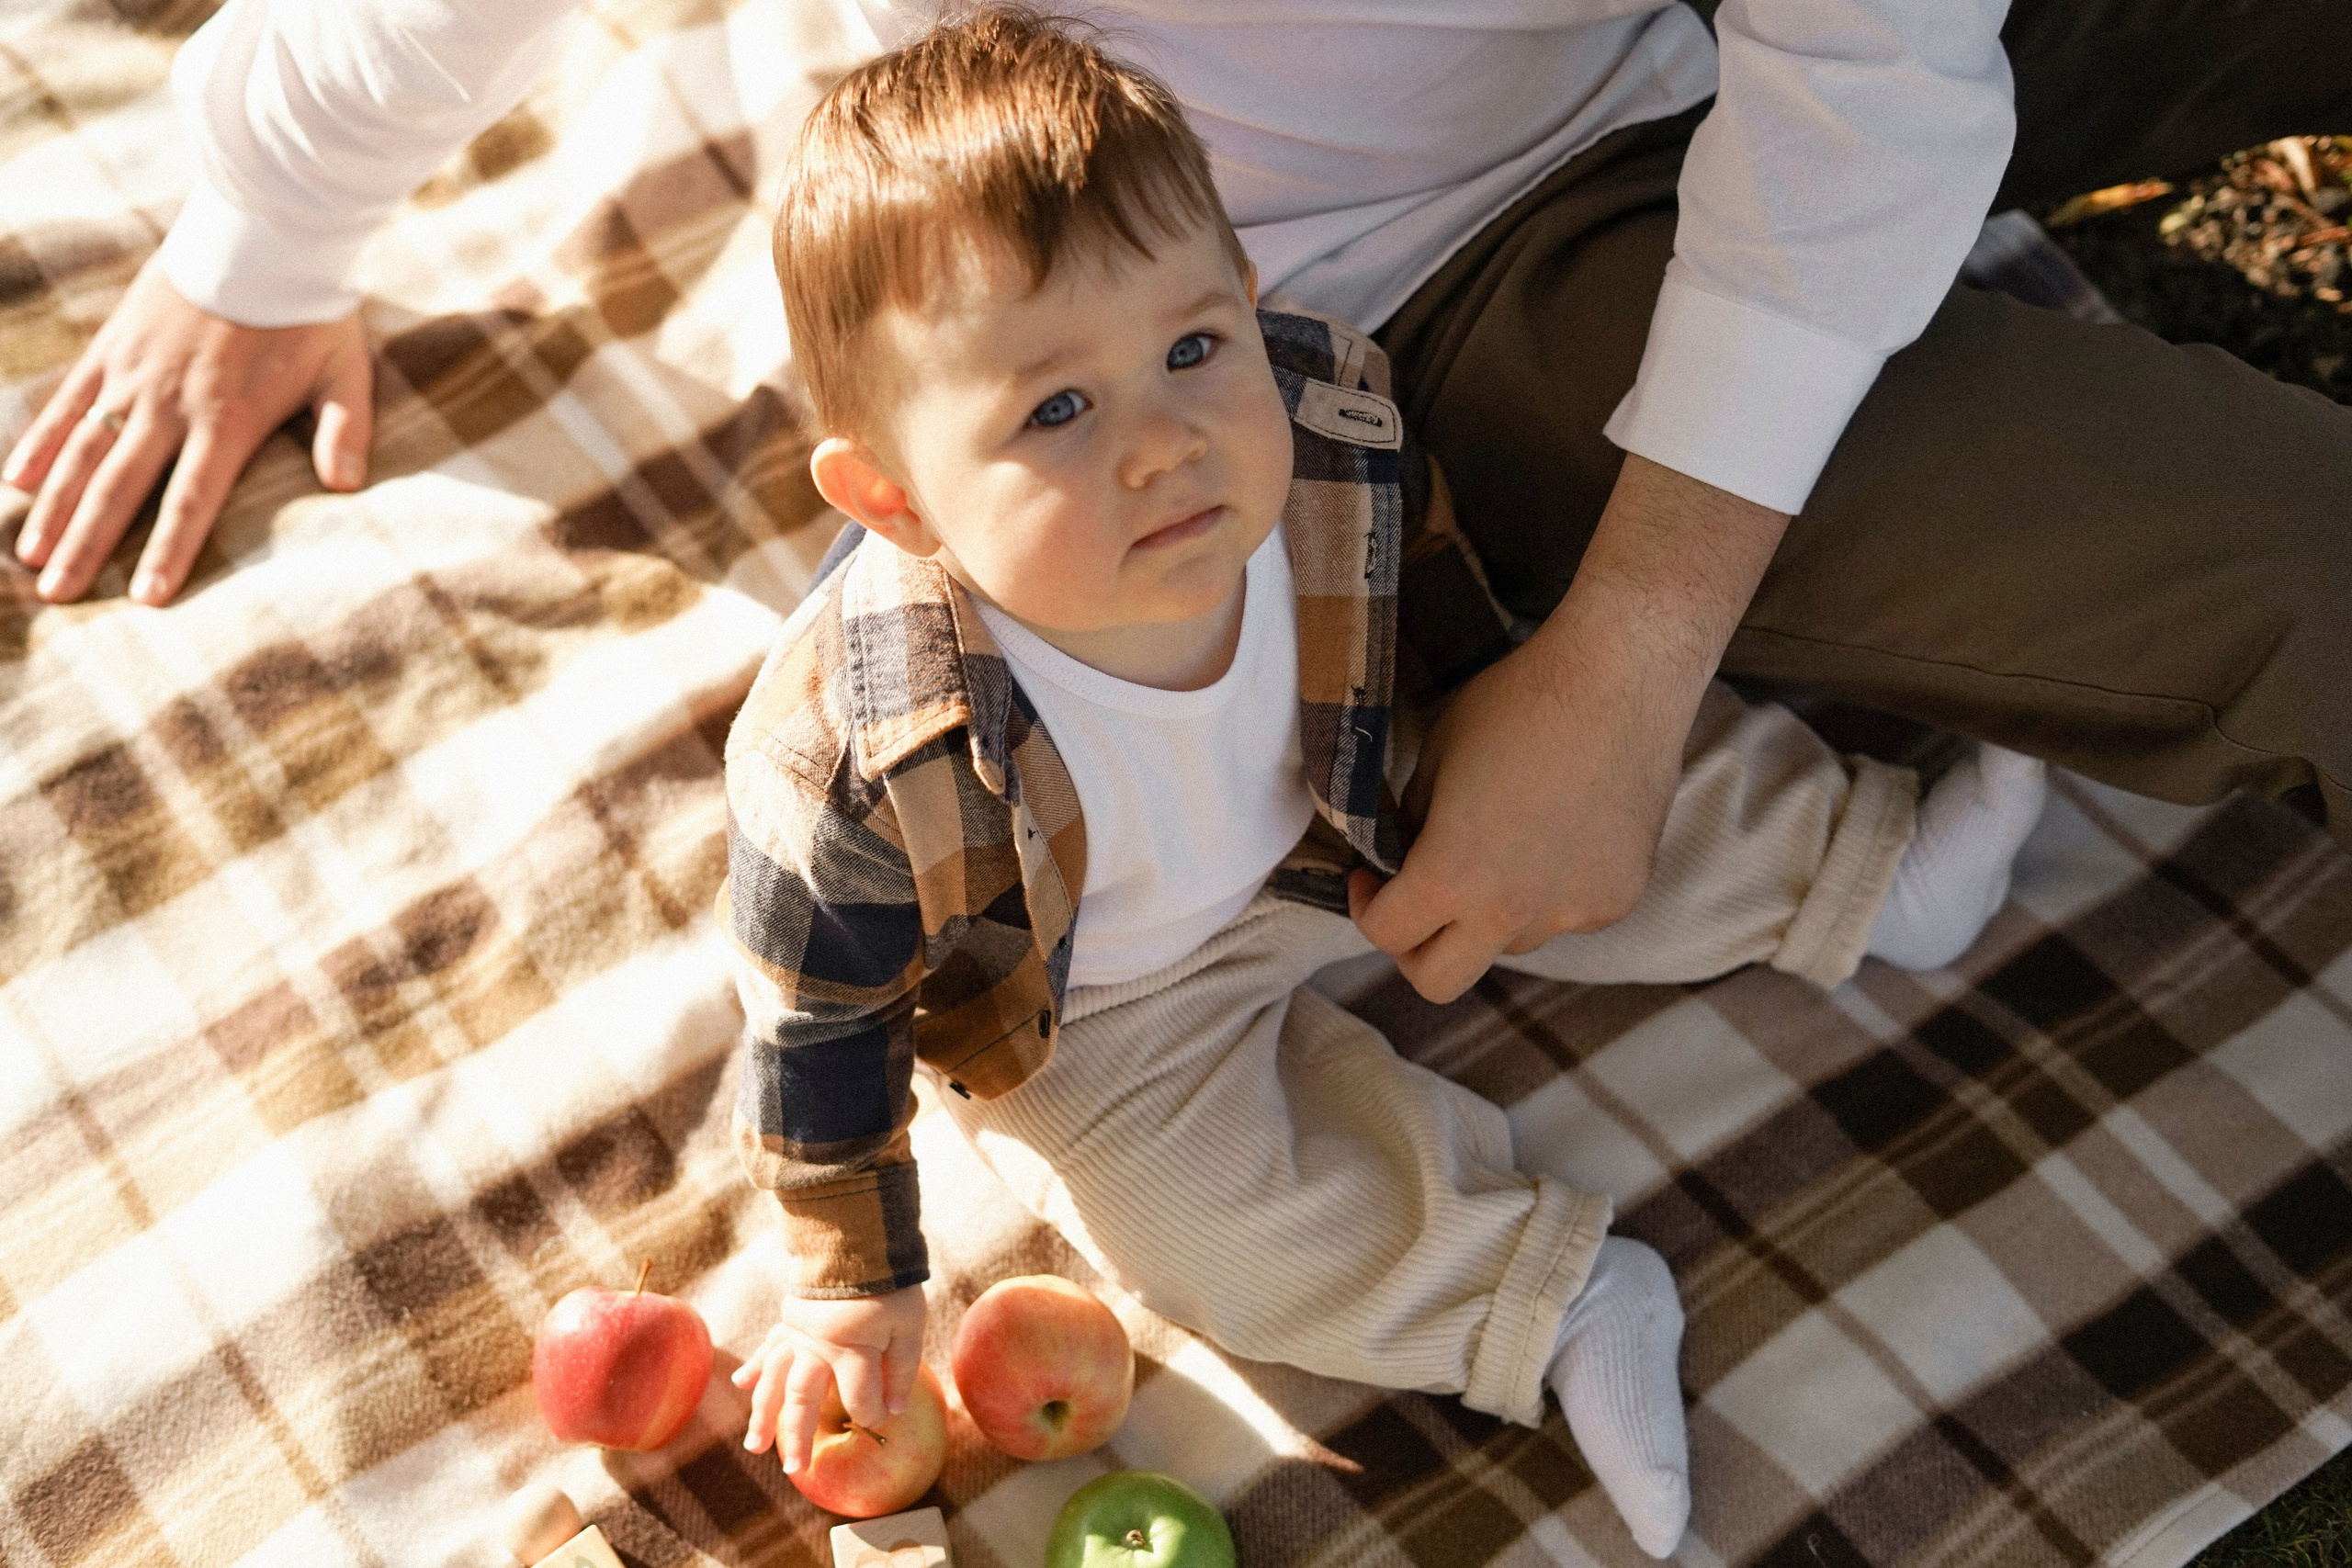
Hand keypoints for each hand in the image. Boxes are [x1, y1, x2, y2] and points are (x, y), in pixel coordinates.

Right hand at [5, 255, 371, 604]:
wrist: (262, 232)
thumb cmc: (310, 312)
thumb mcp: (345, 374)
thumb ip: (344, 431)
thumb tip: (348, 486)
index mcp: (227, 419)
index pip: (190, 500)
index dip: (167, 551)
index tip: (144, 598)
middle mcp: (170, 404)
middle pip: (121, 487)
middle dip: (88, 545)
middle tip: (59, 593)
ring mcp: (134, 375)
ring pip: (84, 452)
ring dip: (55, 506)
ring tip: (30, 555)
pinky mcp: (113, 347)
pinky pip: (68, 401)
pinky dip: (43, 442)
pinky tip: (19, 482)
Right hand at [732, 1284, 926, 1474]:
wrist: (861, 1240)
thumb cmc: (891, 1286)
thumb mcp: (910, 1326)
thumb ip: (901, 1370)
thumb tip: (892, 1412)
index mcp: (851, 1350)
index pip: (861, 1399)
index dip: (874, 1411)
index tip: (885, 1415)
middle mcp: (817, 1348)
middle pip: (803, 1399)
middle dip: (800, 1437)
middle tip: (795, 1469)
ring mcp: (798, 1334)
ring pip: (775, 1381)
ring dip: (763, 1414)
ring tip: (755, 1446)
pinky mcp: (790, 1320)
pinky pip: (768, 1347)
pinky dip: (754, 1365)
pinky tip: (742, 1384)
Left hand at [1349, 455, 1789, 1002]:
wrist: (1619, 679)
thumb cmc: (1515, 701)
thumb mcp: (1434, 757)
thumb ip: (1412, 824)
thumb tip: (1400, 860)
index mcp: (1451, 875)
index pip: (1386, 934)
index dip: (1365, 906)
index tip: (1370, 878)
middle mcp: (1510, 912)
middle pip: (1439, 981)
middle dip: (1413, 949)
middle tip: (1414, 901)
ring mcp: (1571, 913)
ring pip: (1507, 943)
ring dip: (1487, 913)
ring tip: (1503, 845)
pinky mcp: (1616, 899)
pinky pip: (1563, 915)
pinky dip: (1547, 892)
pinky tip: (1559, 830)